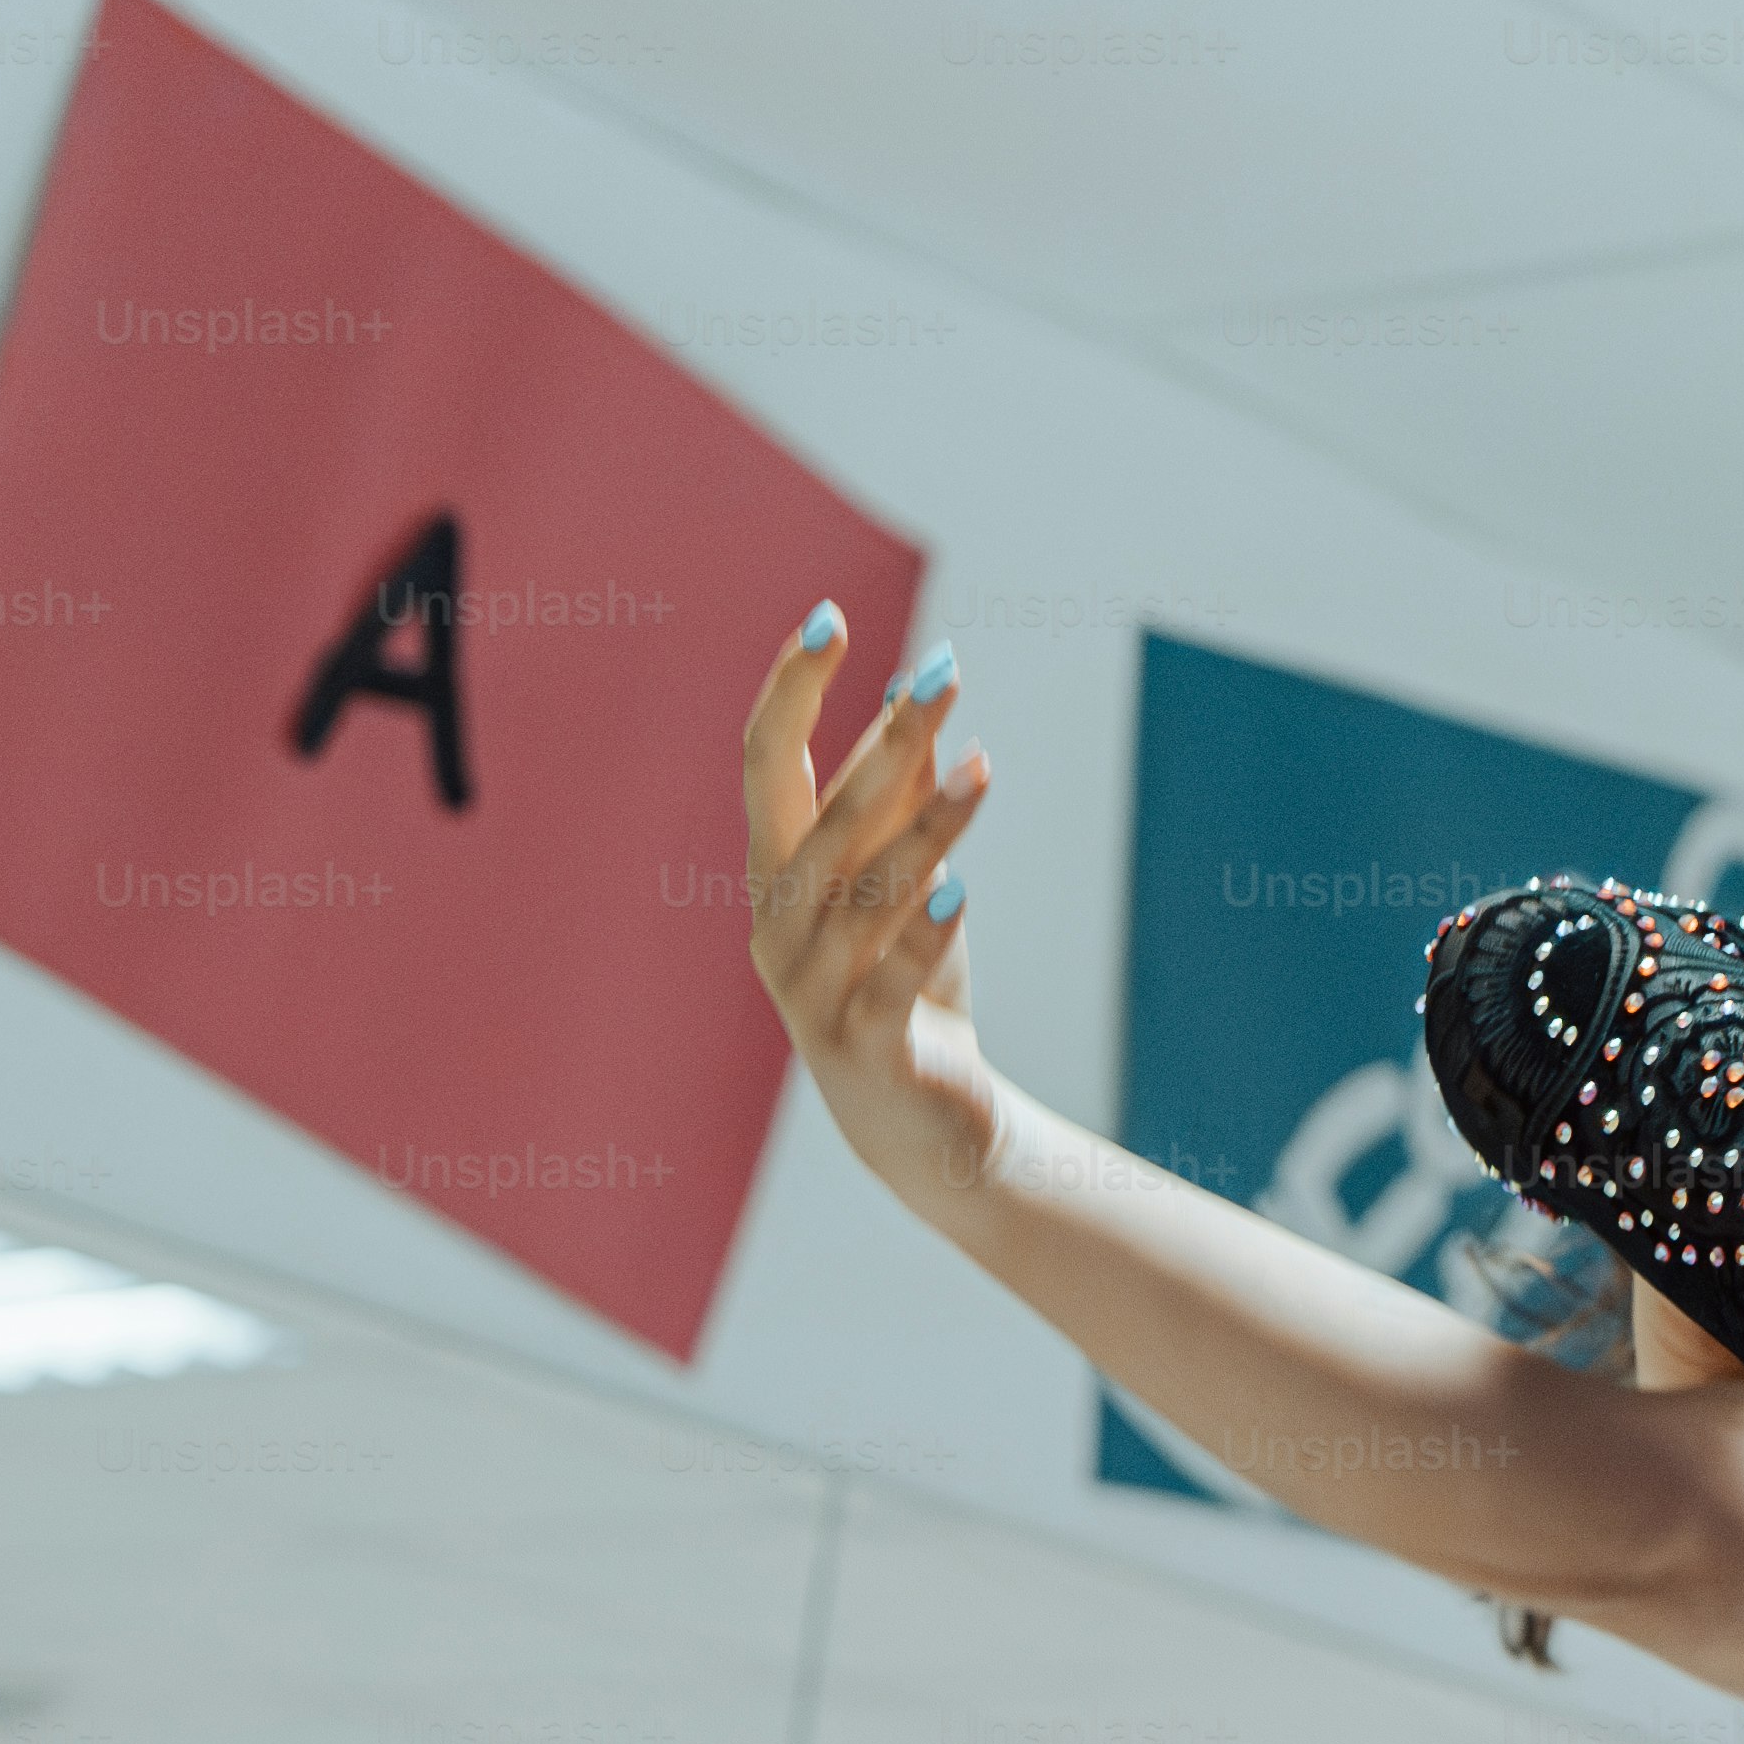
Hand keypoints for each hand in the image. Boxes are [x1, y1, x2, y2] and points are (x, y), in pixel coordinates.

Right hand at [738, 614, 1008, 1212]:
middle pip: (819, 820)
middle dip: (881, 743)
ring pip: (862, 896)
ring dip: (923, 830)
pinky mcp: (867, 1047)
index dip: (789, 691)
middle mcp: (777, 927)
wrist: (921, 1124)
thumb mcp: (900, 882)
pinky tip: (958, 886)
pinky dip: (923, 934)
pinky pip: (892, 980)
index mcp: (774, 875)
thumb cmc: (903, 985)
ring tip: (978, 769)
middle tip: (941, 674)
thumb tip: (914, 699)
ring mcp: (813, 992)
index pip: (764, 766)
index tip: (826, 619)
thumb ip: (895, 802)